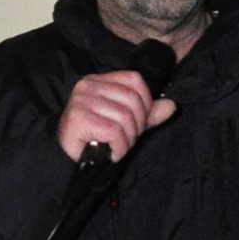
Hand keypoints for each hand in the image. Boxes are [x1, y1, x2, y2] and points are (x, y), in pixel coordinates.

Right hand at [56, 70, 176, 164]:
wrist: (66, 159)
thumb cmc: (95, 140)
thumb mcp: (124, 124)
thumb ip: (147, 115)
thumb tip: (172, 106)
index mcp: (99, 80)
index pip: (135, 79)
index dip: (146, 102)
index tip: (139, 123)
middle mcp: (88, 85)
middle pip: (133, 99)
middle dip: (138, 126)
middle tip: (127, 141)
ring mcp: (81, 100)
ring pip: (125, 117)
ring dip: (128, 140)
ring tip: (117, 148)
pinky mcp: (79, 118)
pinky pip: (114, 131)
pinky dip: (119, 148)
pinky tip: (111, 154)